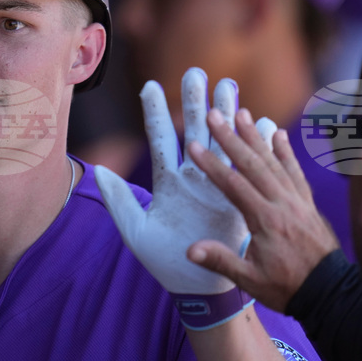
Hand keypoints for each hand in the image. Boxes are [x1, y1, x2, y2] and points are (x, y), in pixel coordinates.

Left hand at [96, 69, 272, 327]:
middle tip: (197, 71)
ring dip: (227, 115)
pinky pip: (249, 169)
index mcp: (168, 183)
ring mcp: (218, 187)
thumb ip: (119, 202)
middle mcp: (193, 178)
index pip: (160, 139)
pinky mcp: (239, 200)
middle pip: (194, 131)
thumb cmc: (163, 262)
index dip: (156, 112)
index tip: (151, 85)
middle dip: (196, 101)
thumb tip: (98, 171)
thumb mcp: (135, 232)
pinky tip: (263, 124)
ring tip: (231, 86)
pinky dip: (257, 147)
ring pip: (223, 143)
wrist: (198, 289)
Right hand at [186, 107, 338, 312]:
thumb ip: (221, 261)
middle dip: (232, 138)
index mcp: (266, 221)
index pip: (234, 185)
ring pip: (275, 162)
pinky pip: (296, 172)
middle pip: (253, 164)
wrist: (330, 294)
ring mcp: (298, 202)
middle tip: (215, 114)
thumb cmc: (287, 288)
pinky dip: (286, 152)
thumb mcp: (250, 281)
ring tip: (242, 113)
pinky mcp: (308, 204)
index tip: (194, 145)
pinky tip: (278, 135)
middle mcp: (283, 205)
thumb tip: (190, 250)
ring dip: (256, 137)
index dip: (212, 164)